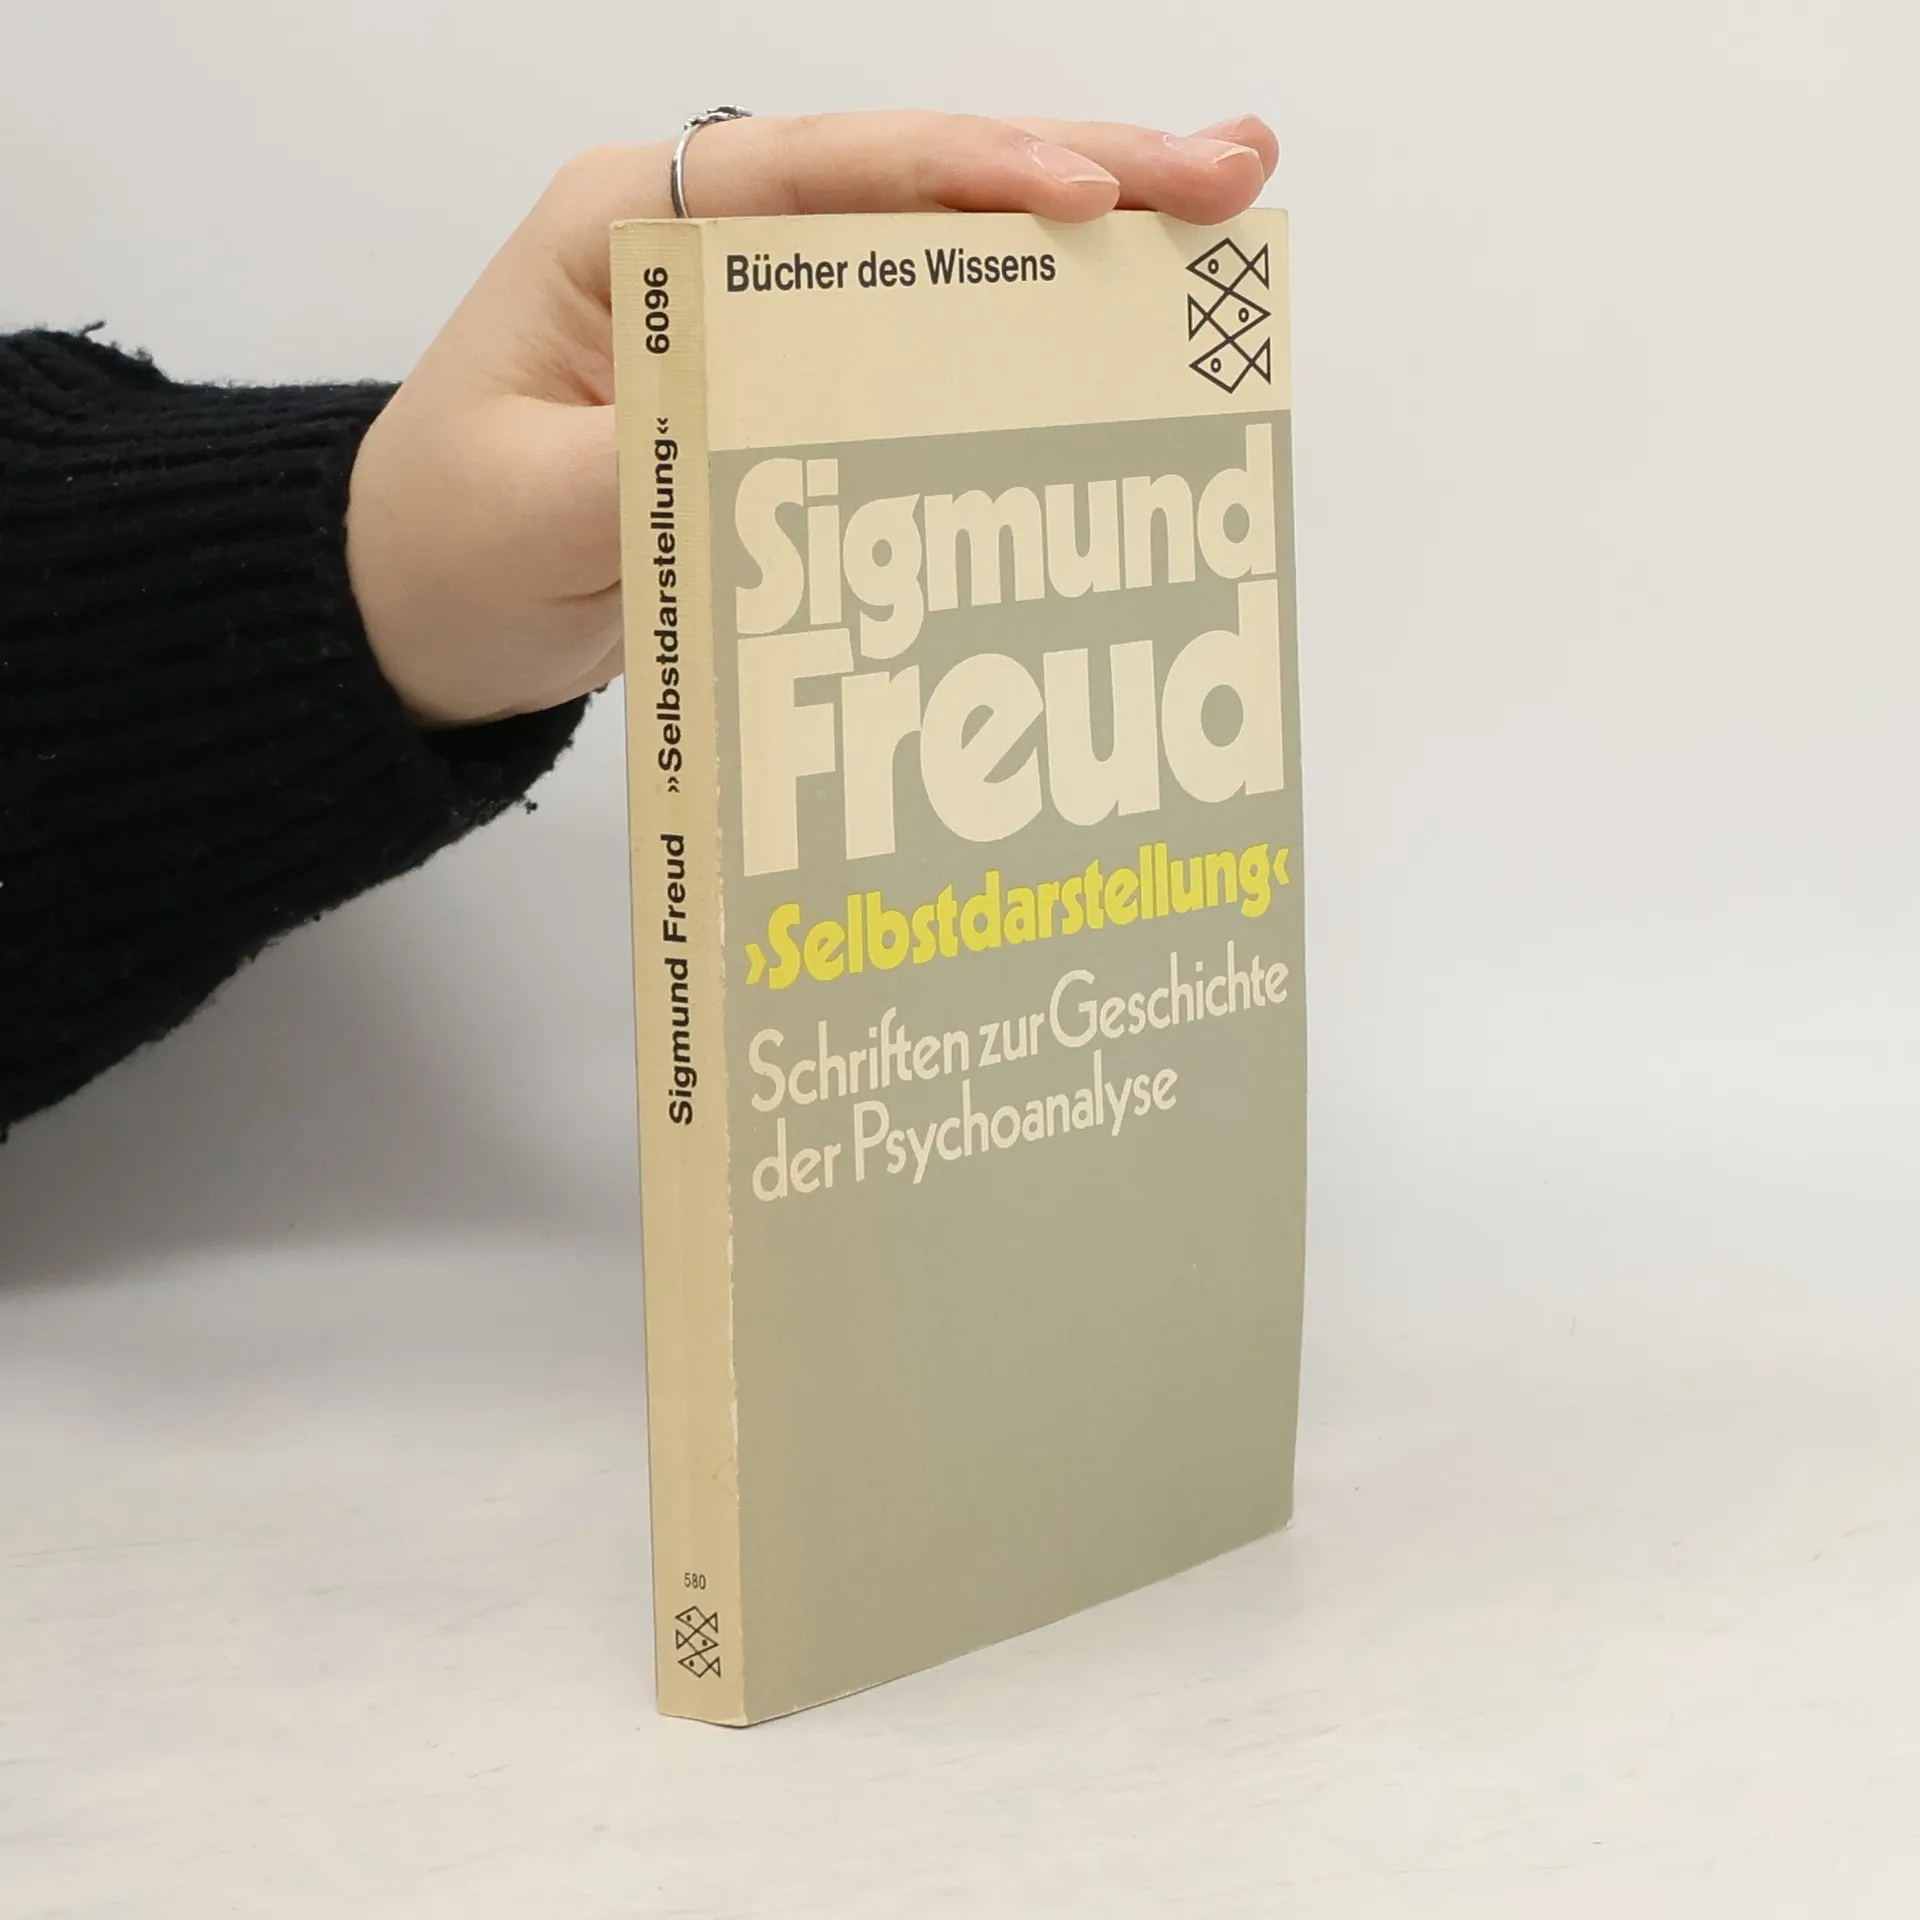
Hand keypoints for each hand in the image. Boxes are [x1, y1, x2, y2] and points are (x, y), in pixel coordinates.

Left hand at [346, 111, 1279, 727]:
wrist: (416, 613)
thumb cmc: (447, 542)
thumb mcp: (533, 504)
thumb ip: (654, 457)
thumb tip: (791, 436)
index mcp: (635, 227)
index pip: (824, 171)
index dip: (965, 175)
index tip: (1087, 193)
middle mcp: (712, 249)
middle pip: (913, 189)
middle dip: (1076, 174)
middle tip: (1229, 171)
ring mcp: (758, 318)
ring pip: (938, 257)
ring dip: (1078, 244)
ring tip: (1216, 221)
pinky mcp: (788, 393)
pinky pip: (921, 349)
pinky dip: (1018, 338)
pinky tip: (1113, 330)